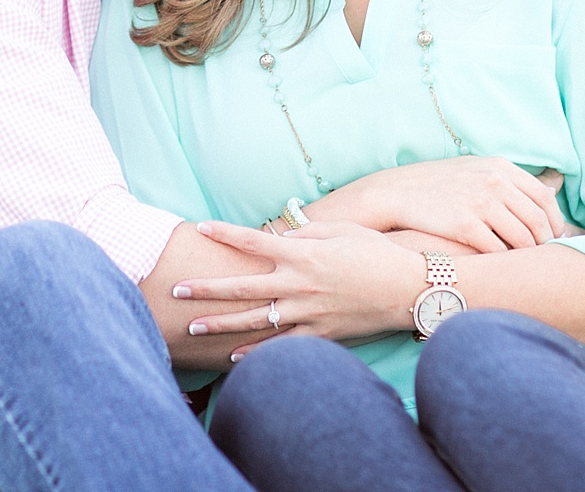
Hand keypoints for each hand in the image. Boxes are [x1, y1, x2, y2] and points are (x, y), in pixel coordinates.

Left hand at [172, 220, 425, 353]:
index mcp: (302, 253)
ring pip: (255, 320)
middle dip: (206, 289)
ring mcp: (307, 311)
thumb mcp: (341, 231)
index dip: (225, 233)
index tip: (200, 227)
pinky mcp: (320, 333)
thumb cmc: (376, 252)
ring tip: (193, 327)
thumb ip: (305, 233)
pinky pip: (281, 344)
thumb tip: (279, 237)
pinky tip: (231, 356)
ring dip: (221, 324)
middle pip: (242, 287)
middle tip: (176, 290)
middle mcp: (298, 283)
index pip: (253, 240)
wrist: (408, 289)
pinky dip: (256, 351)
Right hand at [315, 156, 569, 251]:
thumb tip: (550, 194)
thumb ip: (508, 181)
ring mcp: (480, 203)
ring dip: (525, 256)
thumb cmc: (439, 186)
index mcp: (500, 167)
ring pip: (522, 239)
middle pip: (538, 220)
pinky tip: (497, 266)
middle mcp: (494, 182)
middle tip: (541, 258)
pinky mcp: (465, 224)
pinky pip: (498, 250)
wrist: (397, 194)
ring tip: (520, 266)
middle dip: (544, 243)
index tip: (553, 238)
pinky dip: (503, 261)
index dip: (554, 222)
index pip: (544, 198)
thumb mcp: (475, 170)